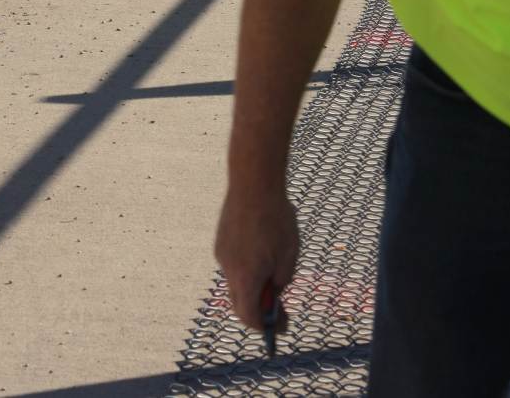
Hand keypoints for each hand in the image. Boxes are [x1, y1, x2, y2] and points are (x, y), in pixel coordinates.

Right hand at [214, 187, 298, 331]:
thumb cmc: (275, 218)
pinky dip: (246, 268)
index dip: (266, 327)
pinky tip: (261, 251)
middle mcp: (229, 268)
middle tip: (279, 308)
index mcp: (246, 277)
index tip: (282, 326)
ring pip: (236, 281)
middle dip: (259, 309)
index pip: (250, 317)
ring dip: (253, 285)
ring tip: (273, 271)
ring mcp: (222, 253)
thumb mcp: (289, 255)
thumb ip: (281, 280)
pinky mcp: (221, 240)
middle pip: (240, 302)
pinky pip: (233, 263)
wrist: (253, 183)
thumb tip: (273, 291)